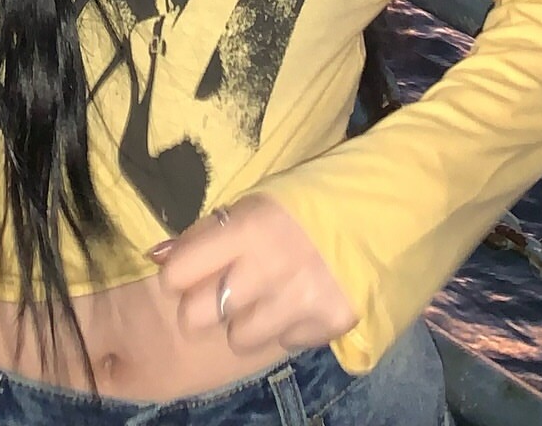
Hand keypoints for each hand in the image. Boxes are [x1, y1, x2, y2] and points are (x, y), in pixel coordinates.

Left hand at [146, 192, 359, 355]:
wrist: (385, 207)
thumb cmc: (312, 199)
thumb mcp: (257, 201)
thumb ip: (210, 232)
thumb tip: (157, 255)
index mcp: (247, 226)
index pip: (178, 272)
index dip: (179, 273)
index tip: (192, 270)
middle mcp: (269, 268)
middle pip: (198, 316)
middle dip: (205, 305)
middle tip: (225, 289)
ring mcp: (300, 301)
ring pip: (238, 339)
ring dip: (249, 321)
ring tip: (271, 293)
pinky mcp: (329, 323)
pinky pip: (285, 343)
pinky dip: (289, 326)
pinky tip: (304, 298)